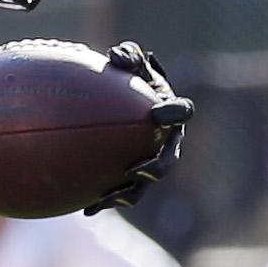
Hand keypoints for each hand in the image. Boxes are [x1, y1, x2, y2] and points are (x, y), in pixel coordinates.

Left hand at [86, 42, 192, 213]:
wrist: (117, 105)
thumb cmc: (126, 80)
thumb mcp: (127, 65)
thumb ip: (127, 57)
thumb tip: (117, 55)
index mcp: (171, 113)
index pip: (180, 113)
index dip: (173, 114)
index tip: (157, 114)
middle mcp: (166, 143)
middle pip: (167, 161)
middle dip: (155, 168)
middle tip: (136, 169)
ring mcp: (150, 164)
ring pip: (143, 186)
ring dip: (127, 193)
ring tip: (108, 199)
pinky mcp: (131, 180)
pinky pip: (120, 194)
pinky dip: (104, 202)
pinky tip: (87, 211)